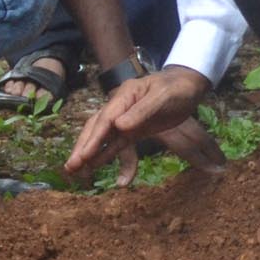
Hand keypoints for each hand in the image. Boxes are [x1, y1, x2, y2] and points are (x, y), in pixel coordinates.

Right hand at [64, 68, 222, 182]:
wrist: (189, 87)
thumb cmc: (176, 88)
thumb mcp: (162, 97)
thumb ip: (142, 110)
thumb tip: (119, 126)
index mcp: (125, 96)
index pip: (105, 119)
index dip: (93, 139)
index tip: (83, 156)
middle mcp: (121, 108)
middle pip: (97, 128)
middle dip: (84, 147)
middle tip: (70, 167)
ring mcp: (126, 120)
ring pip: (104, 139)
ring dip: (92, 154)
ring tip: (77, 171)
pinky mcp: (134, 131)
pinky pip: (120, 146)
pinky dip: (113, 158)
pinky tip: (106, 172)